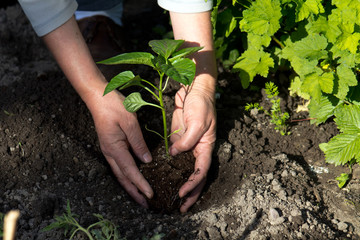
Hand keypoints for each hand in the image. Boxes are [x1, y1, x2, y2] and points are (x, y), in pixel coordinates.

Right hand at [88, 88, 153, 206]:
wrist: (98, 97)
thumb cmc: (114, 106)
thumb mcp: (130, 122)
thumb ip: (138, 142)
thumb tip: (146, 160)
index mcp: (115, 148)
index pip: (130, 171)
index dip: (140, 184)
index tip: (150, 194)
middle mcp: (110, 153)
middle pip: (123, 178)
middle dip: (134, 192)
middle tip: (145, 204)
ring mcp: (108, 150)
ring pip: (120, 173)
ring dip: (130, 185)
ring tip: (140, 196)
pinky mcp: (110, 146)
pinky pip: (119, 165)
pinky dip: (126, 175)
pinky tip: (133, 178)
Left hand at [170, 86, 215, 211]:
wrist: (194, 90)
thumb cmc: (201, 104)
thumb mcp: (198, 122)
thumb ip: (187, 140)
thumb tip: (175, 154)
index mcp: (206, 147)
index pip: (201, 171)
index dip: (193, 184)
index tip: (181, 193)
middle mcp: (198, 150)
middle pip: (196, 177)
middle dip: (190, 194)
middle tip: (181, 209)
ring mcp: (188, 146)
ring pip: (185, 171)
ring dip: (181, 185)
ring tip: (174, 200)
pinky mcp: (178, 140)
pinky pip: (176, 159)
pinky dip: (172, 170)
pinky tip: (165, 179)